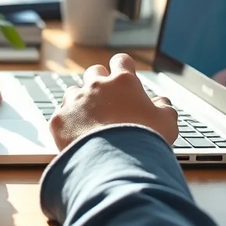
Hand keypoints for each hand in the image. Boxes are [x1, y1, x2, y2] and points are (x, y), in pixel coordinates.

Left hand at [48, 53, 177, 149]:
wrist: (115, 164)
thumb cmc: (144, 142)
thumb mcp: (166, 123)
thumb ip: (164, 108)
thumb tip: (162, 103)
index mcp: (123, 81)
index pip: (121, 61)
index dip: (124, 68)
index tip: (125, 78)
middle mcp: (96, 86)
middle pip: (94, 72)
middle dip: (100, 82)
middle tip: (107, 100)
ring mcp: (74, 101)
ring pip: (73, 92)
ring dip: (81, 101)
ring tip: (89, 120)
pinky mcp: (59, 120)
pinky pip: (61, 115)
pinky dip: (68, 124)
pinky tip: (77, 137)